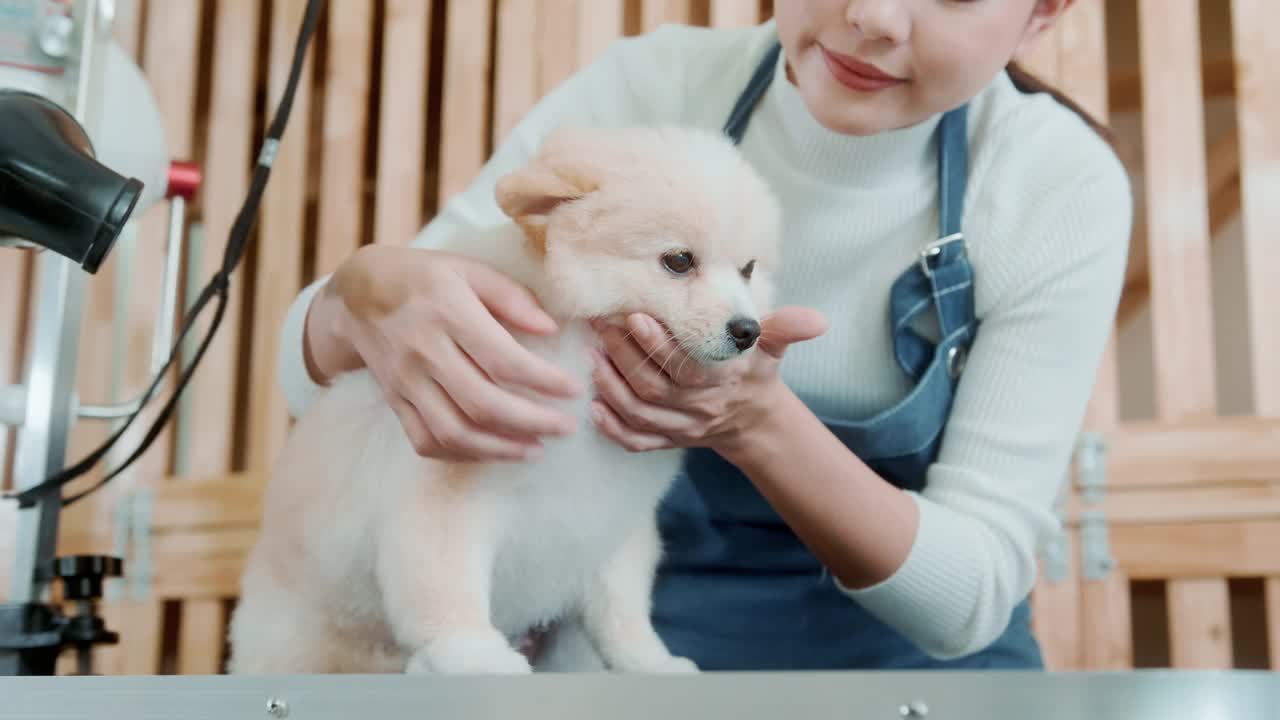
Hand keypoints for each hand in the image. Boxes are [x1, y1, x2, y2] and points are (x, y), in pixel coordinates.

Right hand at [306, 244, 582, 461]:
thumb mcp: (467, 268)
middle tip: (566, 428)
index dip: (543, 380)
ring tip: (536, 449)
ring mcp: (405, 382)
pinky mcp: (394, 402)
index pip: (502, 358)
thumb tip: (551, 328)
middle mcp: (424, 351)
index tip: (573, 389)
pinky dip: (463, 455)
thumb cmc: (423, 278)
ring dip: (500, 449)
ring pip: (454, 432)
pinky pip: (426, 442)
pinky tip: (494, 451)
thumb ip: (511, 296)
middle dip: (532, 422)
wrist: (355, 296)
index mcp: (448, 312)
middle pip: (481, 403)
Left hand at [588, 307, 826, 454]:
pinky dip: (612, 429)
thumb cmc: (755, 370)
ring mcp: (680, 429)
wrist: (755, 420)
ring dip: (609, 386)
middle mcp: (699, 409)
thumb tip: (817, 321)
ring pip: (638, 414)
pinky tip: (593, 407)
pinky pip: (635, 442)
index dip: (657, 346)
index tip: (634, 317)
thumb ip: (787, 328)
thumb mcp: (772, 346)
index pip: (685, 368)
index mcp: (723, 382)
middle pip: (652, 390)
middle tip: (601, 328)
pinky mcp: (666, 441)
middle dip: (622, 358)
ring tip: (591, 355)